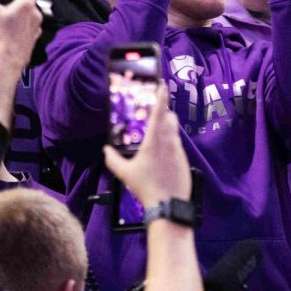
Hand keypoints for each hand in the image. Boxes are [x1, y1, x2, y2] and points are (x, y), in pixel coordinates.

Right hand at [102, 84, 190, 204]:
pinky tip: (164, 152)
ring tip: (158, 130)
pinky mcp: (184, 159)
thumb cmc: (146, 187)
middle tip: (157, 110)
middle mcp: (169, 142)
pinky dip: (171, 143)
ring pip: (175, 131)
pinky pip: (177, 145)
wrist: (168, 204)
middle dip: (165, 112)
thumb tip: (105, 151)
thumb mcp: (125, 173)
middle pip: (170, 119)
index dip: (161, 98)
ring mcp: (179, 150)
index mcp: (154, 141)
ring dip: (168, 127)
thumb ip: (113, 160)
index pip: (159, 114)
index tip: (163, 86)